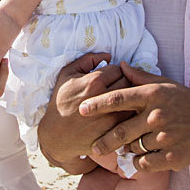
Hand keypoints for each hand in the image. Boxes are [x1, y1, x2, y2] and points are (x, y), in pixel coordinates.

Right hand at [37, 52, 131, 170]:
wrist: (56, 134)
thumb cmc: (61, 101)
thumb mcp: (67, 74)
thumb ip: (87, 59)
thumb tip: (108, 55)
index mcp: (94, 82)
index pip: (119, 69)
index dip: (116, 72)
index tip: (111, 78)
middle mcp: (104, 98)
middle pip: (129, 83)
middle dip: (124, 83)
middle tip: (116, 88)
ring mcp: (111, 116)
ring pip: (133, 100)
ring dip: (130, 99)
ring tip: (121, 100)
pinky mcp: (114, 131)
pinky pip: (131, 117)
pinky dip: (129, 114)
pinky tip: (121, 113)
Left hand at [79, 62, 189, 172]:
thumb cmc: (187, 102)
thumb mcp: (166, 84)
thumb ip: (141, 77)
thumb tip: (121, 65)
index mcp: (153, 95)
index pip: (119, 98)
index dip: (98, 104)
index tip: (81, 109)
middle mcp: (157, 115)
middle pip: (121, 130)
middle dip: (104, 141)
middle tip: (94, 147)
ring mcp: (165, 137)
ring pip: (133, 148)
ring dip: (128, 150)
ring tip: (128, 149)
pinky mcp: (171, 156)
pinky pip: (145, 163)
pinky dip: (140, 162)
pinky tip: (142, 158)